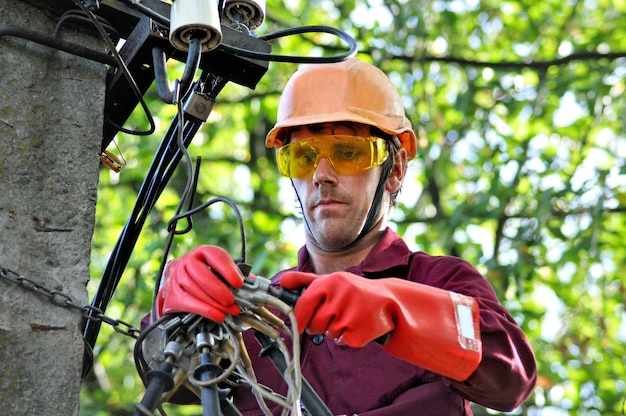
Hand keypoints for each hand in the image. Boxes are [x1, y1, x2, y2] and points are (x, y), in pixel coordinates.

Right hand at [156, 245, 243, 321]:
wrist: (176, 283)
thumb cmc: (203, 276)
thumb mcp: (219, 270)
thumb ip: (235, 275)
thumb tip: (254, 284)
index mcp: (202, 253)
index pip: (214, 255)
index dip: (227, 269)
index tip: (239, 283)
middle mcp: (187, 263)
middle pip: (200, 273)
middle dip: (218, 289)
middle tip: (232, 300)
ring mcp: (177, 279)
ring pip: (195, 290)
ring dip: (215, 303)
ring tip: (230, 310)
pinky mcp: (172, 296)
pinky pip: (189, 304)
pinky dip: (206, 311)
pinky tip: (218, 316)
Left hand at [279, 271, 394, 346]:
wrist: (389, 301)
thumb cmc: (353, 291)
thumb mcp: (331, 281)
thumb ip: (304, 281)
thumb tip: (282, 282)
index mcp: (331, 281)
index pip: (304, 304)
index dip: (297, 318)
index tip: (297, 326)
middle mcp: (341, 295)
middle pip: (314, 324)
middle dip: (319, 325)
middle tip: (332, 317)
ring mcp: (352, 314)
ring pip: (328, 333)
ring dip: (334, 330)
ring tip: (349, 318)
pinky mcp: (361, 332)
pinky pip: (341, 342)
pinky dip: (346, 338)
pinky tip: (357, 326)